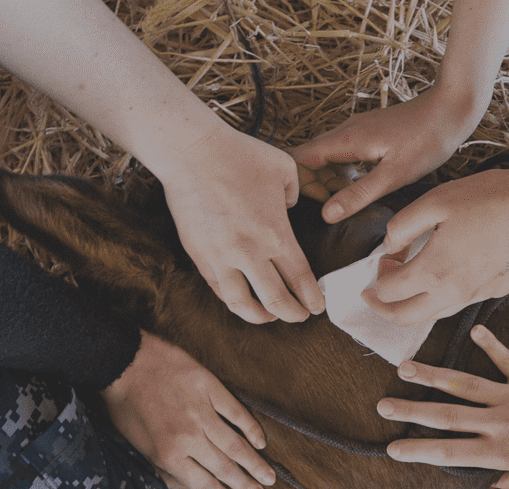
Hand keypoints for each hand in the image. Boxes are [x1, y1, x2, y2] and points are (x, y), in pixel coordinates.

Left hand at [102, 332, 274, 488]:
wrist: (123, 363)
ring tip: (269, 477)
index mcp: (168, 455)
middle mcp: (188, 437)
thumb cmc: (126, 406)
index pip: (203, 485)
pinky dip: (251, 428)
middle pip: (224, 468)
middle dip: (245, 485)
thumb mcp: (137, 446)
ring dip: (254, 463)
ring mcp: (201, 411)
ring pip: (235, 445)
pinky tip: (261, 442)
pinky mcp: (209, 388)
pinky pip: (236, 412)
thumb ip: (165, 471)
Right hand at [157, 128, 323, 323]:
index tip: (317, 307)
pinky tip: (241, 298)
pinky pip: (218, 288)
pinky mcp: (198, 255)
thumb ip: (295, 195)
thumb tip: (290, 208)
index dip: (311, 299)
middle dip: (293, 314)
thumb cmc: (240, 155)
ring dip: (260, 316)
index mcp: (275, 234)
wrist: (191, 153)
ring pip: (242, 304)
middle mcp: (249, 252)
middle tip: (300, 317)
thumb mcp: (284, 170)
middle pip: (276, 301)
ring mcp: (220, 257)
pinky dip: (233, 299)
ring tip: (270, 316)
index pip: (300, 280)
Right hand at [291, 88, 486, 222]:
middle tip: (343, 206)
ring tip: (358, 197)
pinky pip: (344, 154)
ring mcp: (357, 130)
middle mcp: (346, 131)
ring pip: (327, 157)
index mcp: (346, 140)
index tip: (323, 205)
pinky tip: (368, 184)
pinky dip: (347, 172)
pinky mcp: (369, 133)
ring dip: (333, 181)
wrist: (451, 109)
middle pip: (310, 159)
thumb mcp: (394, 175)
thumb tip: (327, 214)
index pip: (299, 159)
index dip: (302, 184)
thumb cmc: (428, 139)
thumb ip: (358, 194)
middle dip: (317, 186)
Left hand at [369, 160, 508, 325]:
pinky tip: (442, 274)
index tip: (380, 262)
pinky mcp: (495, 291)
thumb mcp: (436, 200)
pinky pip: (458, 304)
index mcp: (434, 271)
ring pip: (434, 315)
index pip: (389, 291)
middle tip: (374, 295)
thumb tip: (389, 246)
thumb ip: (402, 226)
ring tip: (406, 284)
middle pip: (406, 318)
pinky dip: (440, 297)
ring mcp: (477, 295)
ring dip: (412, 305)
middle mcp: (454, 292)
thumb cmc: (494, 198)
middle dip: (383, 309)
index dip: (377, 278)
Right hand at [378, 325, 508, 487]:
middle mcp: (501, 425)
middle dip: (412, 411)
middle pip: (447, 416)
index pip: (449, 453)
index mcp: (500, 453)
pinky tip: (476, 330)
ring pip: (466, 385)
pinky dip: (493, 345)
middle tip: (383, 405)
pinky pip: (508, 361)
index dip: (418, 451)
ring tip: (406, 366)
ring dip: (435, 375)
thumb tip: (489, 482)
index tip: (392, 449)